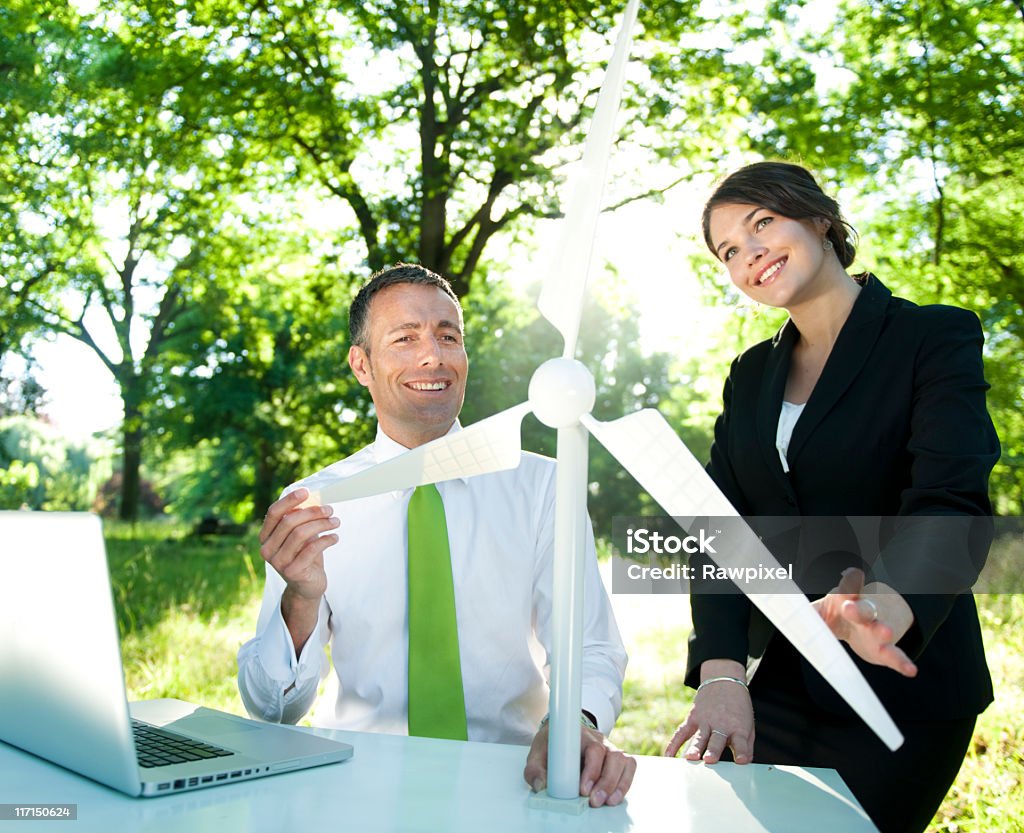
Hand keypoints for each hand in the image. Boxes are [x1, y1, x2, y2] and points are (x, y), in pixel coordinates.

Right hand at [259, 488, 338, 650]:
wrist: (307, 587)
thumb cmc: (304, 555)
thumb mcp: (300, 536)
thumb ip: (300, 519)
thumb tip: (312, 497)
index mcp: (265, 537)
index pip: (273, 513)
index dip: (289, 501)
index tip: (306, 492)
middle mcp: (267, 550)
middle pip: (289, 522)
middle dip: (312, 512)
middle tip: (330, 510)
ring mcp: (279, 562)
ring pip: (301, 534)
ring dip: (322, 524)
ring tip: (335, 522)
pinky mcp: (293, 572)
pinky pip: (311, 549)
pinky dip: (326, 540)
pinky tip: (335, 537)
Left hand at [524, 719, 635, 807]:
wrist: (561, 735)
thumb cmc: (551, 745)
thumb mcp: (537, 753)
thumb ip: (535, 770)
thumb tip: (541, 786)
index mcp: (580, 734)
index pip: (593, 749)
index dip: (592, 770)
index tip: (583, 790)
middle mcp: (599, 739)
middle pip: (612, 757)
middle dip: (605, 783)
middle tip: (593, 801)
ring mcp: (610, 748)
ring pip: (623, 762)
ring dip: (616, 785)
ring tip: (605, 802)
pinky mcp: (616, 760)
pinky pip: (629, 768)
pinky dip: (625, 783)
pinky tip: (614, 798)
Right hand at [665, 659, 753, 764]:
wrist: (724, 682)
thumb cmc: (738, 709)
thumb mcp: (748, 725)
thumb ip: (746, 746)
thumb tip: (744, 764)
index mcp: (737, 728)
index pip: (740, 742)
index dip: (741, 752)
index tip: (741, 761)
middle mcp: (720, 725)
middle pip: (716, 740)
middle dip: (713, 750)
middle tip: (710, 759)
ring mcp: (704, 721)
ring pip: (698, 737)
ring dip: (695, 747)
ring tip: (691, 757)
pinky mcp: (692, 718)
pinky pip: (681, 732)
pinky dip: (673, 744)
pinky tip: (668, 756)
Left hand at [812, 568, 917, 677]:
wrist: (873, 620)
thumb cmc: (842, 612)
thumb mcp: (825, 609)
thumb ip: (810, 613)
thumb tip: (792, 618)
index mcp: (848, 599)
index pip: (848, 589)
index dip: (849, 583)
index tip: (852, 575)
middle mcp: (866, 612)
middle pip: (864, 609)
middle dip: (857, 609)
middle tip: (849, 608)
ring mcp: (878, 630)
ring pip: (882, 629)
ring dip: (883, 631)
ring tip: (886, 632)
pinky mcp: (886, 650)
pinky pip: (897, 656)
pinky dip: (903, 663)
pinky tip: (911, 670)